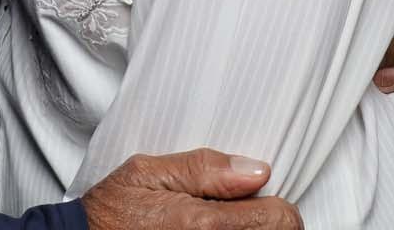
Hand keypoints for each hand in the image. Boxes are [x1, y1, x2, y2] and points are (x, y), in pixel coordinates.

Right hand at [80, 149, 300, 229]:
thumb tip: (257, 170)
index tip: (254, 195)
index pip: (281, 219)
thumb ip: (203, 168)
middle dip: (263, 220)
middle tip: (234, 210)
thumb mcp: (147, 172)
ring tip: (219, 223)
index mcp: (203, 224)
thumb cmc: (112, 211)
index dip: (273, 202)